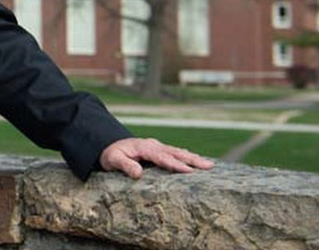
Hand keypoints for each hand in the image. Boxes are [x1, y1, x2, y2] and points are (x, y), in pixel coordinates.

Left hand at [98, 137, 214, 178]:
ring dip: (193, 158)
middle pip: (175, 153)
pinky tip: (197, 162)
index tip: (188, 171)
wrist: (109, 146)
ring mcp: (158, 147)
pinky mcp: (159, 151)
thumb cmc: (111, 154)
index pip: (162, 157)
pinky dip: (187, 157)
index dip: (175, 164)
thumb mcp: (113, 160)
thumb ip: (124, 165)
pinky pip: (175, 154)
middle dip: (192, 159)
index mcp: (144, 147)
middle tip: (209, 166)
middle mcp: (154, 146)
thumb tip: (138, 174)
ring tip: (209, 165)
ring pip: (178, 152)